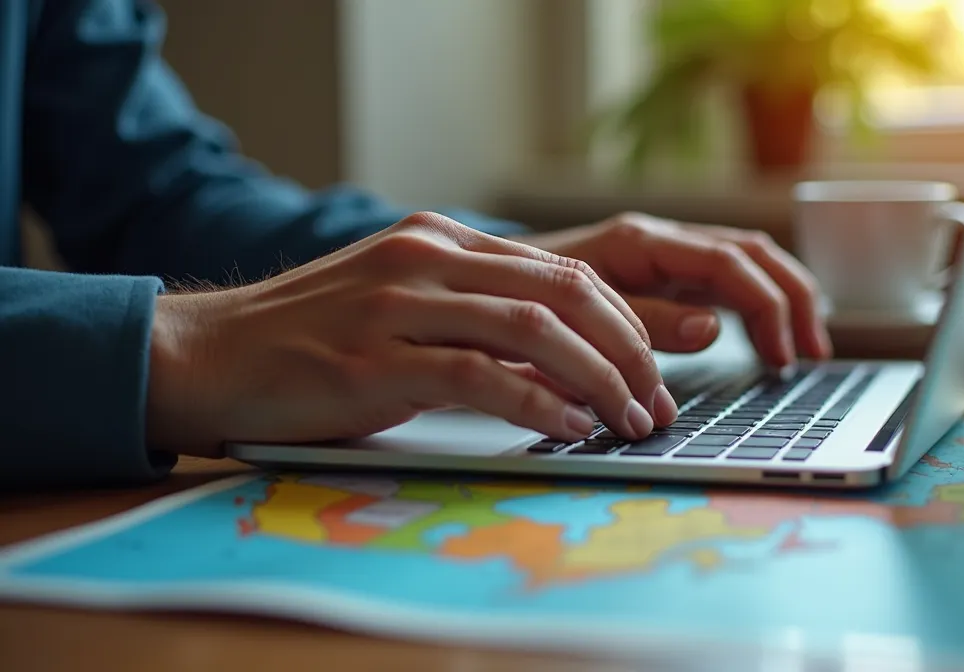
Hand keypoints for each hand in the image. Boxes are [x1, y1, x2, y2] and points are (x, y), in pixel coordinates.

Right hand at [146, 212, 675, 456]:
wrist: (210, 354)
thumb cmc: (315, 342)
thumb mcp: (406, 309)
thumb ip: (480, 320)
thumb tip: (571, 366)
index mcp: (442, 239)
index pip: (566, 272)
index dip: (625, 324)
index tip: (652, 373)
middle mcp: (427, 257)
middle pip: (567, 292)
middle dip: (628, 351)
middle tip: (654, 402)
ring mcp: (400, 304)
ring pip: (536, 328)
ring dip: (598, 379)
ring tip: (627, 419)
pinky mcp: (376, 359)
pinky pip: (481, 375)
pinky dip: (539, 403)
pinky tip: (568, 427)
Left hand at [513, 212, 831, 366]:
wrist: (475, 287)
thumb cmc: (518, 302)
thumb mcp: (574, 319)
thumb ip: (644, 322)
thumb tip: (711, 328)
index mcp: (640, 243)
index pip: (729, 262)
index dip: (766, 308)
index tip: (782, 358)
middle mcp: (657, 240)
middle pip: (751, 252)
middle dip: (791, 298)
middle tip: (811, 353)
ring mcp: (660, 254)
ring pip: (744, 260)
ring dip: (782, 297)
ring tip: (803, 347)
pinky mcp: (657, 274)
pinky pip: (723, 277)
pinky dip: (755, 302)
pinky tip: (767, 337)